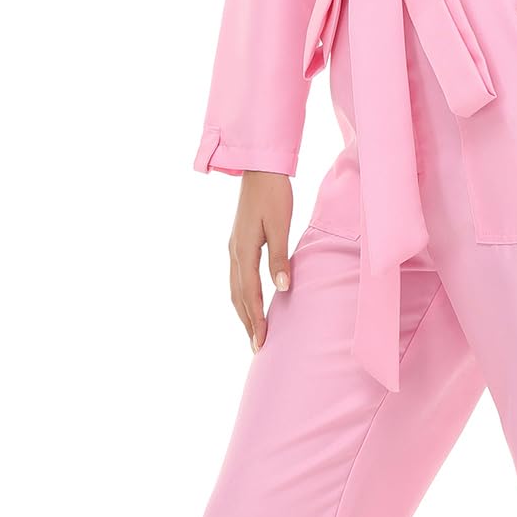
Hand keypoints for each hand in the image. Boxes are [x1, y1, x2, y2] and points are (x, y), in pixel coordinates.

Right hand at [229, 171, 293, 352]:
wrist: (259, 169)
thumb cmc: (274, 194)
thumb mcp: (280, 225)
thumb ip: (280, 258)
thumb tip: (283, 289)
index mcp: (244, 251)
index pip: (250, 294)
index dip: (256, 320)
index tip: (261, 343)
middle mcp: (234, 253)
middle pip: (238, 296)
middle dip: (247, 323)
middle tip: (257, 348)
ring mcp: (233, 248)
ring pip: (234, 289)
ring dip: (243, 312)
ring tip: (253, 331)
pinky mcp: (237, 243)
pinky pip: (237, 277)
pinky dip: (242, 296)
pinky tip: (249, 301)